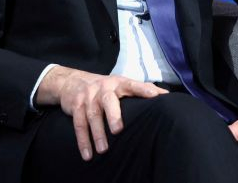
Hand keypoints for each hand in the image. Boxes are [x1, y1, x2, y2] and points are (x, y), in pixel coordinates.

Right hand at [34, 66, 166, 159]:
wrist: (72, 81)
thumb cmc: (106, 87)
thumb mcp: (122, 84)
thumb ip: (142, 88)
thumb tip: (166, 95)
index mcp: (118, 83)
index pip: (133, 85)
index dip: (144, 89)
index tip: (155, 96)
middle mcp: (103, 88)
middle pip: (108, 101)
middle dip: (113, 115)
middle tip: (118, 130)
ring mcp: (88, 97)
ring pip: (92, 115)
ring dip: (97, 133)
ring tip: (103, 150)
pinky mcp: (76, 107)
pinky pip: (79, 124)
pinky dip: (82, 141)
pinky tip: (88, 154)